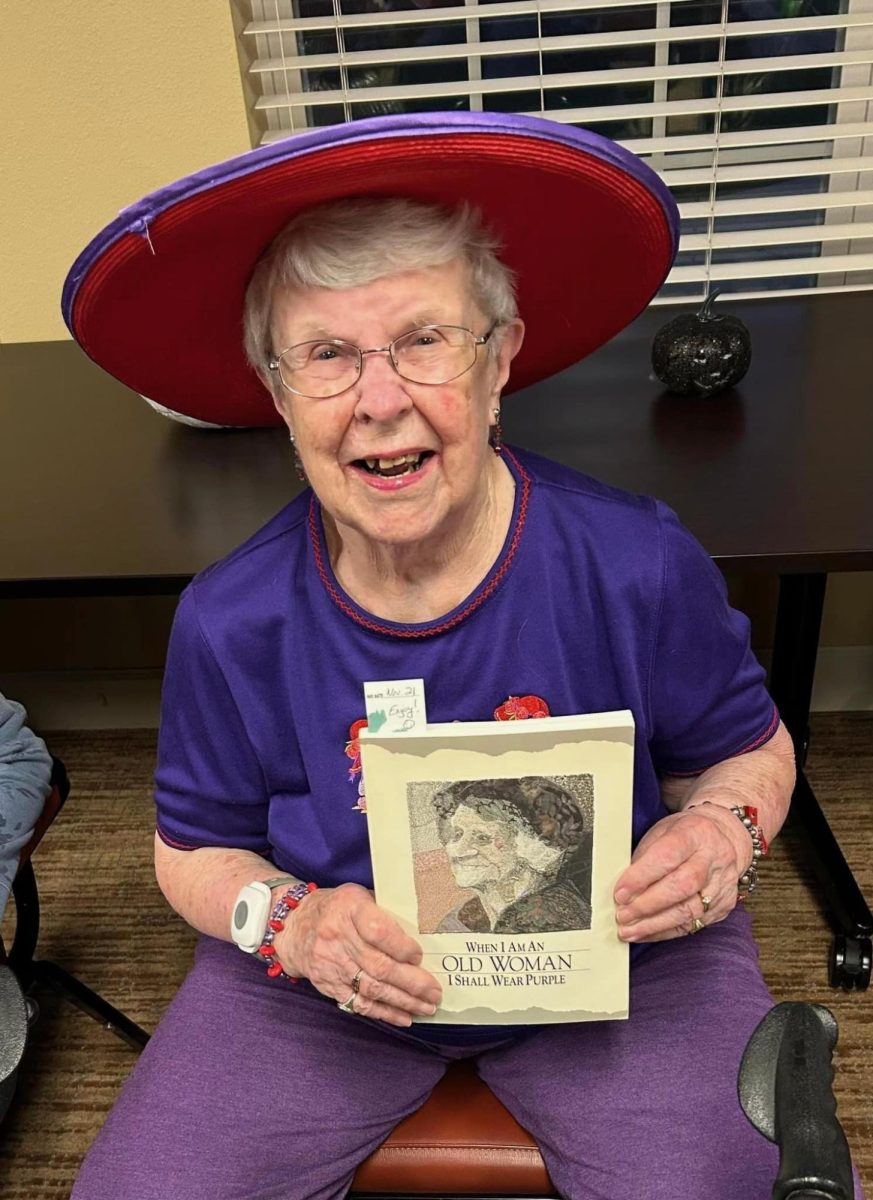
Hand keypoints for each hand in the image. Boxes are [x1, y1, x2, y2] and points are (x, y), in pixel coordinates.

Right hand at [275, 883, 441, 1025]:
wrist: (293, 927)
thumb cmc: (335, 908)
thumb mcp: (357, 895)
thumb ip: (384, 909)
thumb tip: (421, 929)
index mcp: (349, 908)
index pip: (378, 931)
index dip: (401, 947)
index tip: (420, 956)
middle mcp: (339, 938)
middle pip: (379, 966)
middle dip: (412, 982)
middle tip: (434, 991)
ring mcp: (332, 964)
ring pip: (372, 988)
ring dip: (403, 1001)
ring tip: (426, 1006)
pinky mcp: (329, 985)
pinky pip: (359, 1003)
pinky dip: (383, 1013)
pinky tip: (404, 1017)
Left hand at [613, 806, 749, 942]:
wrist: (725, 837)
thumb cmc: (686, 835)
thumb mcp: (663, 832)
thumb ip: (644, 857)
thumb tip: (623, 887)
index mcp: (695, 833)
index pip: (667, 856)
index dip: (641, 877)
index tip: (620, 892)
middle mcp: (714, 858)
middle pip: (681, 887)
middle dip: (647, 905)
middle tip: (622, 914)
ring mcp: (722, 884)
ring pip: (689, 911)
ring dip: (654, 924)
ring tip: (629, 929)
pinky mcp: (724, 906)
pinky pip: (693, 925)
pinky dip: (666, 931)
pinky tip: (647, 933)